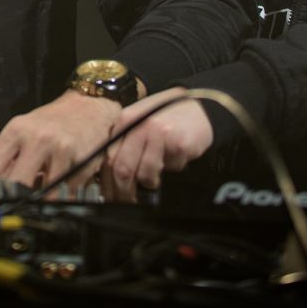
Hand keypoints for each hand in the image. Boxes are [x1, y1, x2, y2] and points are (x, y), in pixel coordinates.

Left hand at [0, 90, 120, 196]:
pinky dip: (65, 192)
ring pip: (45, 195)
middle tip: (22, 200)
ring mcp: (61, 150)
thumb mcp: (24, 131)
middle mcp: (37, 138)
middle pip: (15, 186)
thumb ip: (9, 158)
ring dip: (45, 198)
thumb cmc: (52, 121)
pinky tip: (66, 178)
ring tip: (47, 187)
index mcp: (16, 130)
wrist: (89, 107)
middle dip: (17, 198)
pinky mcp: (82, 160)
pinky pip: (68, 192)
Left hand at [100, 88, 213, 202]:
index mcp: (126, 119)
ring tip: (154, 177)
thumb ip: (124, 142)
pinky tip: (174, 157)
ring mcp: (160, 134)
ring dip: (150, 183)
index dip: (108, 182)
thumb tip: (108, 175)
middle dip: (124, 192)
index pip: (108, 158)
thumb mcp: (139, 121)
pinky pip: (171, 169)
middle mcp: (140, 125)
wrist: (198, 106)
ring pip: (145, 175)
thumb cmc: (165, 116)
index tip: (110, 196)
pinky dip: (172, 169)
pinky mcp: (179, 144)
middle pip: (123, 169)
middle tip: (128, 201)